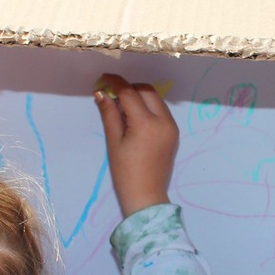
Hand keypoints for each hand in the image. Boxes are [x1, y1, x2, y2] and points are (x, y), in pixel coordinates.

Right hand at [94, 73, 179, 217]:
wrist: (146, 196)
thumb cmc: (125, 172)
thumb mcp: (114, 142)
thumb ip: (109, 114)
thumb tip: (101, 93)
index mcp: (146, 123)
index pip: (129, 93)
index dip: (115, 82)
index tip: (104, 78)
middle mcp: (163, 121)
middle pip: (146, 90)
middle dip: (129, 87)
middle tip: (112, 93)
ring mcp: (171, 127)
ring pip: (155, 99)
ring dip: (139, 96)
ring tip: (122, 106)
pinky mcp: (173, 133)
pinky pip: (161, 111)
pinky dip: (148, 107)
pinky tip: (134, 117)